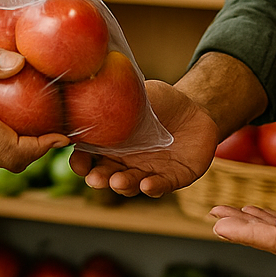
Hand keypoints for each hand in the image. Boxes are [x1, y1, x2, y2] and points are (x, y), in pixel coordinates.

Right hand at [69, 80, 219, 196]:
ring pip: (130, 185)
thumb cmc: (162, 102)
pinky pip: (160, 186)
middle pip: (105, 175)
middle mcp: (125, 162)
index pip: (89, 155)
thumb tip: (96, 88)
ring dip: (122, 186)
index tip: (80, 163)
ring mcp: (146, 172)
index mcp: (111, 142)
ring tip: (118, 182)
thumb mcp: (141, 94)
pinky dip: (152, 188)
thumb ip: (120, 96)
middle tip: (94, 179)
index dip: (81, 162)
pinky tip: (147, 185)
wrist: (195, 110)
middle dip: (99, 179)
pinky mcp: (171, 179)